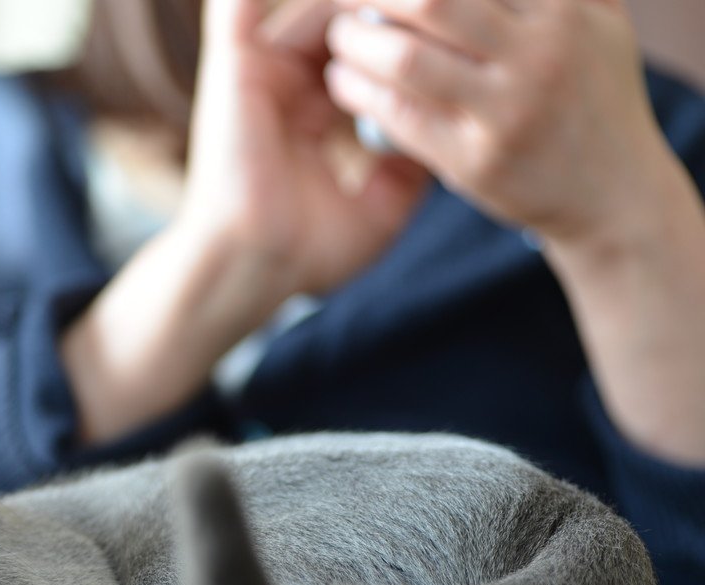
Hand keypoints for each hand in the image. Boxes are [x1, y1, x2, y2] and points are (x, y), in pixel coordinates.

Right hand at [177, 0, 427, 302]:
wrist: (252, 269)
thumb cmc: (305, 254)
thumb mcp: (379, 210)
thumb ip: (407, 166)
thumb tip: (445, 136)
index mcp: (311, 112)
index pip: (367, 52)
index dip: (412, 36)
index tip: (461, 38)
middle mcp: (283, 83)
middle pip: (346, 16)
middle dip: (398, 10)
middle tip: (446, 5)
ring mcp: (258, 69)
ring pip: (320, 3)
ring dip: (369, 0)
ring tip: (422, 0)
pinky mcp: (233, 63)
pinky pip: (241, 4)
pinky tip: (349, 2)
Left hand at [323, 0, 663, 245]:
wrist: (615, 194)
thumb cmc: (596, 96)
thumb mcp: (599, 21)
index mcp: (563, 10)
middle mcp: (539, 55)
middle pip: (431, 2)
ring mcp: (507, 111)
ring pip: (407, 60)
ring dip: (357, 42)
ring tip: (340, 38)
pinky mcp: (477, 161)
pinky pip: (401, 117)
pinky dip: (361, 93)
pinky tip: (343, 83)